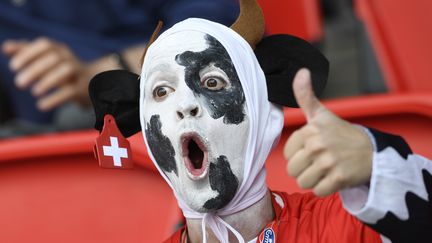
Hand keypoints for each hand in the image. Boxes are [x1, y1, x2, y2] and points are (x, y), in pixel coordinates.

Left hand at [2, 38, 121, 110]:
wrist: (94, 82)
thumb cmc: (63, 70)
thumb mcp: (46, 59)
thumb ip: (26, 51)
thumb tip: (6, 47)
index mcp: (59, 49)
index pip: (45, 44)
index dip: (28, 53)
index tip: (13, 67)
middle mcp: (70, 58)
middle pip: (54, 58)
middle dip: (34, 69)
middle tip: (19, 83)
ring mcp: (78, 73)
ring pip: (66, 71)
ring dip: (48, 81)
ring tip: (34, 92)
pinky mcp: (83, 89)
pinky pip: (71, 91)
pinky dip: (55, 99)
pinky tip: (41, 105)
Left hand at [284, 69, 372, 196]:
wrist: (372, 151)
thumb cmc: (341, 133)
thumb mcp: (322, 114)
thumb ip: (305, 95)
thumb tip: (301, 71)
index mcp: (310, 130)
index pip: (287, 153)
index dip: (298, 154)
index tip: (312, 149)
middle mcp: (318, 145)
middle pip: (292, 170)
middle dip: (304, 169)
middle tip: (319, 162)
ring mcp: (328, 163)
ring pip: (302, 182)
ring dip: (312, 180)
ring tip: (325, 170)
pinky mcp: (339, 179)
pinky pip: (317, 191)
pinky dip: (324, 188)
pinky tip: (333, 178)